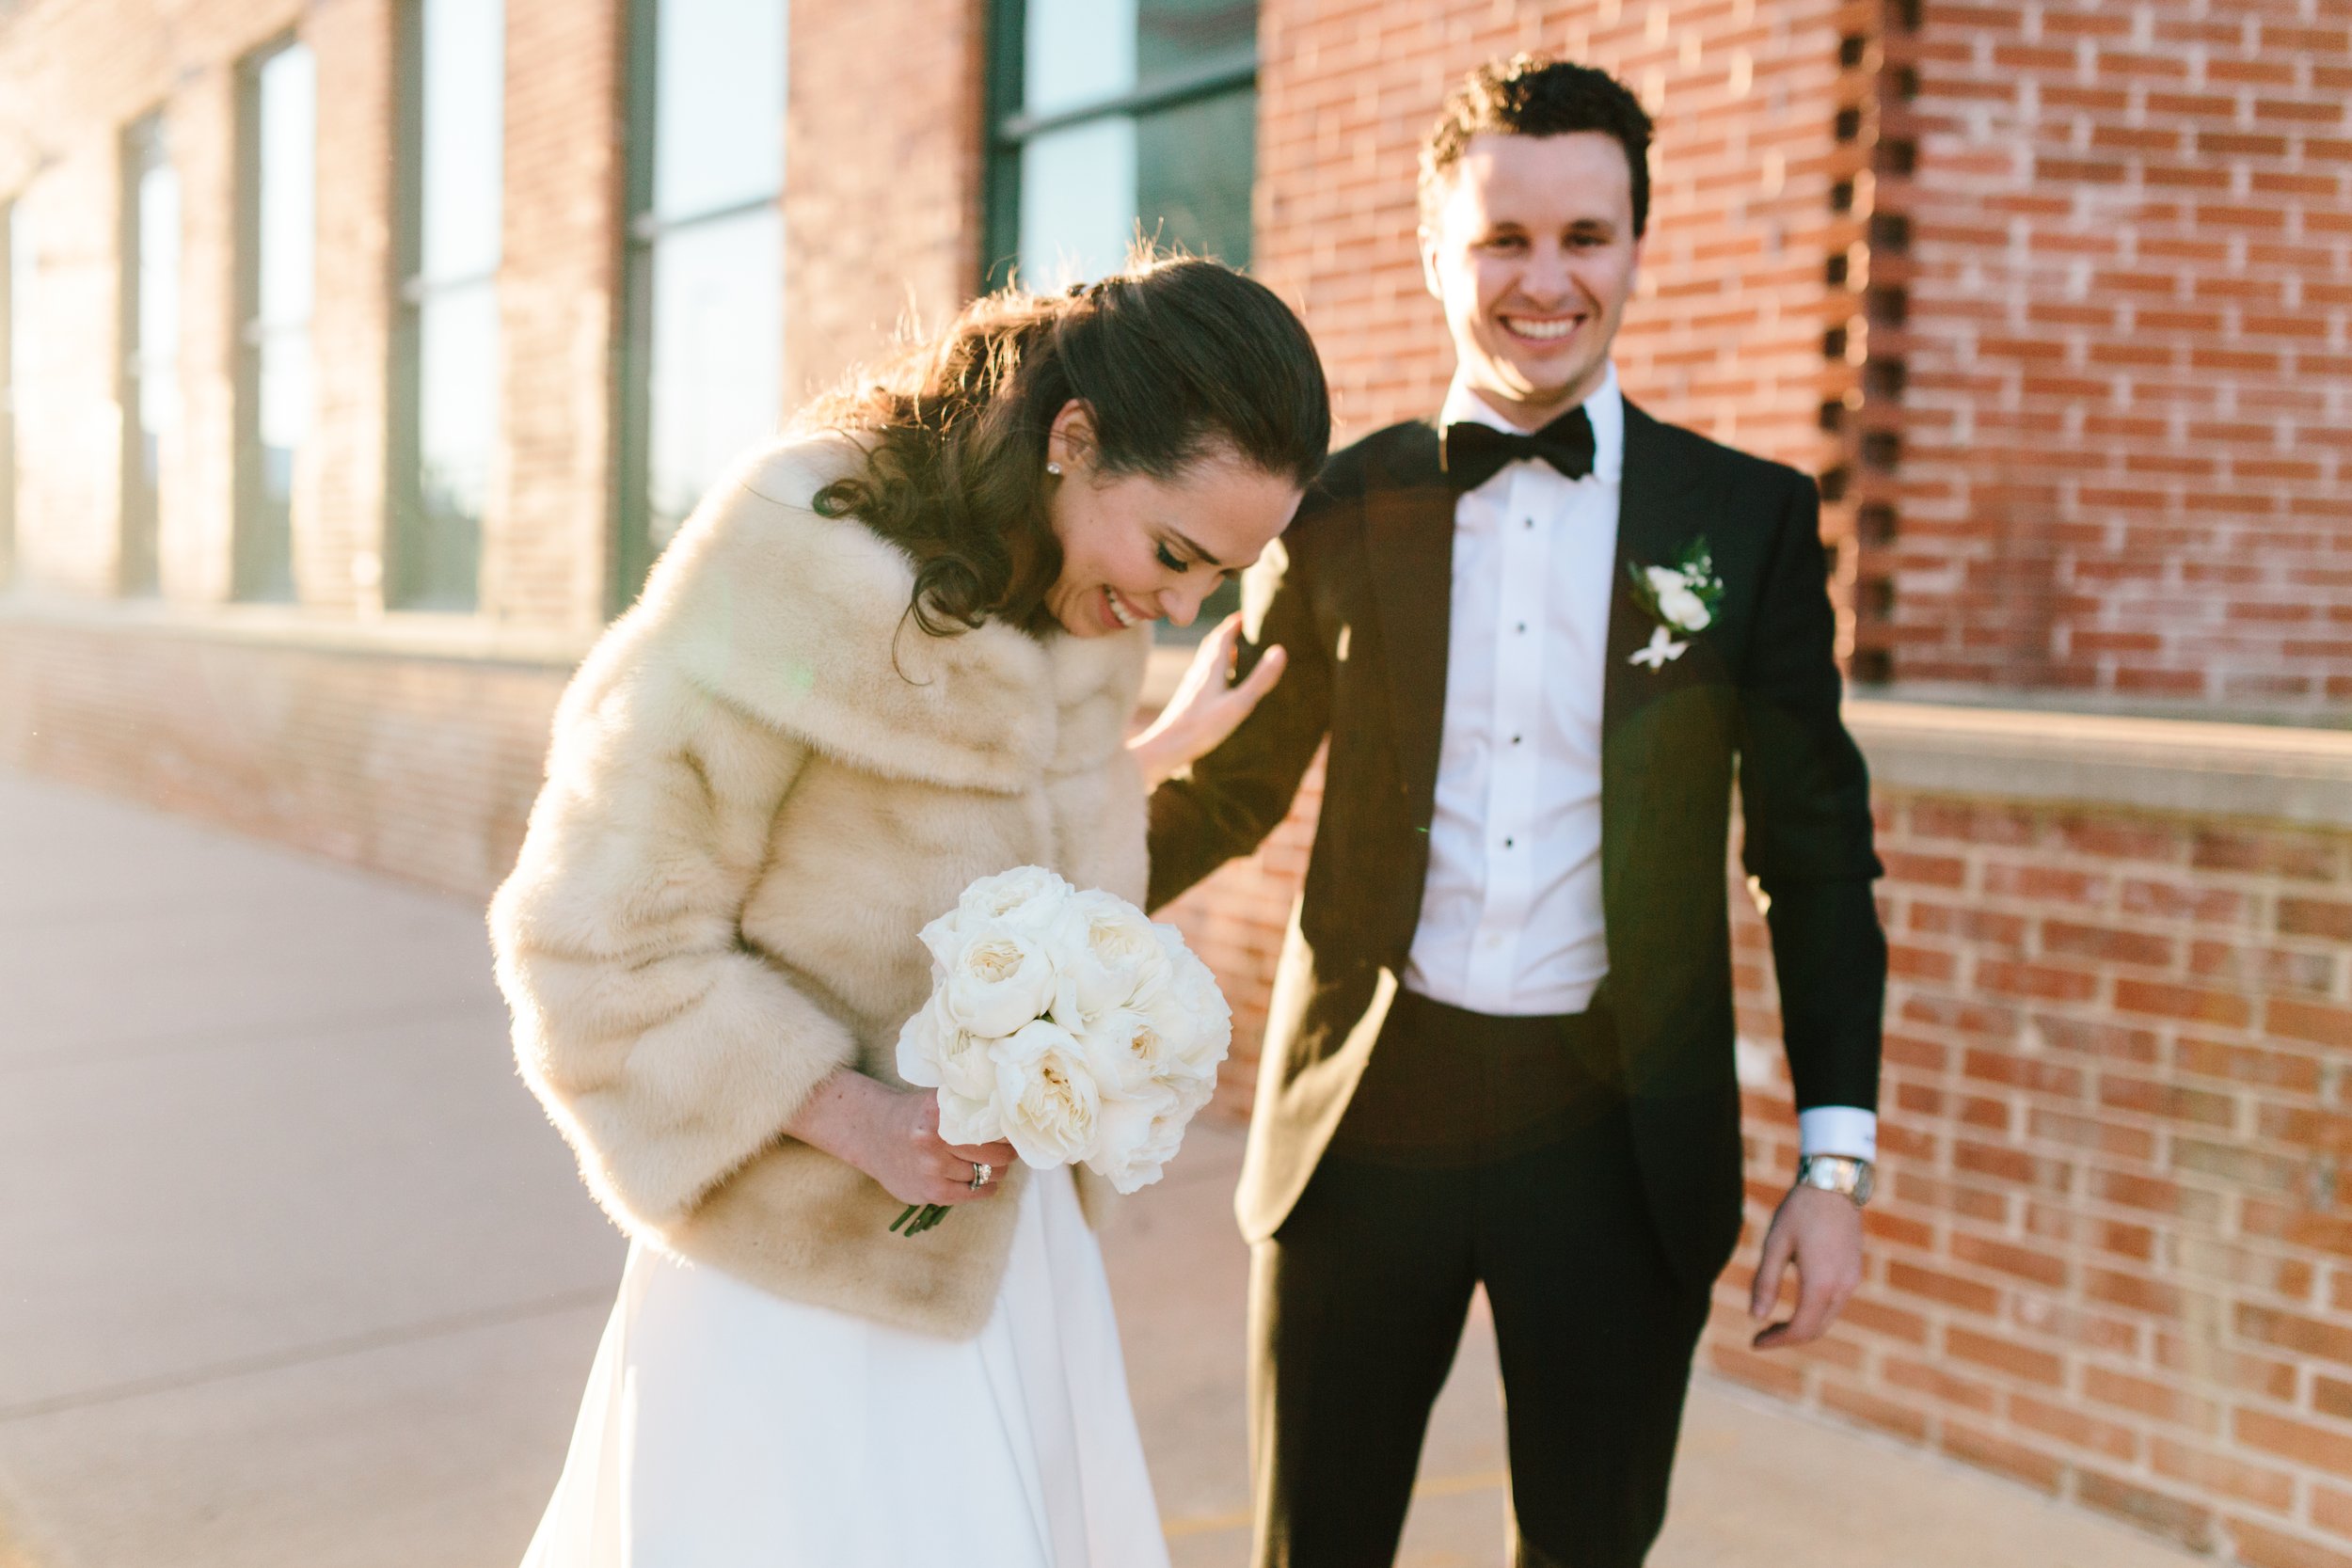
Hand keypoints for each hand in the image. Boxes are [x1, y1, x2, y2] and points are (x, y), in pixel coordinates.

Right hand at [787, 1072, 1016, 1207]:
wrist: (873, 1135)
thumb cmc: (914, 1116)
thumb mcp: (936, 1101)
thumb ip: (967, 1106)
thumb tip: (1012, 1118)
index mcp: (939, 1111)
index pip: (990, 1124)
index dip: (1007, 1129)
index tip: (1013, 1130)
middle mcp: (934, 1139)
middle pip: (994, 1152)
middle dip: (1008, 1153)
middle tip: (1010, 1149)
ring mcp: (931, 1168)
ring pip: (986, 1172)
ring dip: (997, 1170)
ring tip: (996, 1164)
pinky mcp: (929, 1192)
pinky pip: (973, 1193)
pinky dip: (986, 1188)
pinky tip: (986, 1181)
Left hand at [1128, 614, 1286, 787]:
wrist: (1167, 746)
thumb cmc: (1202, 727)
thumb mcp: (1238, 704)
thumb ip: (1259, 679)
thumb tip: (1280, 650)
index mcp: (1211, 667)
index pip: (1224, 634)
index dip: (1236, 622)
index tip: (1250, 613)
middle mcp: (1199, 671)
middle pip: (1213, 643)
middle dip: (1229, 632)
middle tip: (1245, 626)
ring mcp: (1192, 685)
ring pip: (1207, 659)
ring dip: (1221, 649)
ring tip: (1236, 650)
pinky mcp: (1188, 699)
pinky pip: (1204, 674)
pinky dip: (1215, 668)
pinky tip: (1219, 682)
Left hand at [1749, 1182, 1863, 1348]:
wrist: (1834, 1185)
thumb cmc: (1800, 1212)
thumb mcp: (1775, 1244)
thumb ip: (1765, 1282)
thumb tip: (1755, 1318)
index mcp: (1820, 1284)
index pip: (1800, 1329)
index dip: (1777, 1341)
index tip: (1755, 1343)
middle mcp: (1842, 1288)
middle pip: (1816, 1329)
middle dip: (1788, 1337)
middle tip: (1761, 1336)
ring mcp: (1852, 1281)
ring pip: (1827, 1319)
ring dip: (1802, 1326)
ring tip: (1775, 1324)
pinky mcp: (1855, 1272)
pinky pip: (1835, 1304)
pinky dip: (1815, 1313)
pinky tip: (1797, 1305)